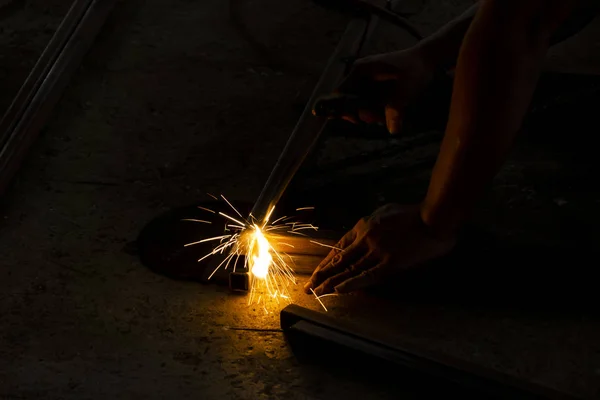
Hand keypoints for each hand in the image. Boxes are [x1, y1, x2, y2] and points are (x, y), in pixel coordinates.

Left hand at [304, 204, 456, 294]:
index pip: (340, 245)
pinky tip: (338, 289)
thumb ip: (373, 223)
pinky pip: (367, 275)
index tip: (318, 270)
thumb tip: (365, 231)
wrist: (433, 217)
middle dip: (322, 273)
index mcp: (364, 225)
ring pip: (349, 268)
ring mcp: (377, 251)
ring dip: (331, 281)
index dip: (328, 260)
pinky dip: (351, 282)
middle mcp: (365, 238)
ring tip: (316, 291)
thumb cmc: (412, 213)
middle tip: (308, 286)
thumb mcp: (385, 211)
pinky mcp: (390, 263)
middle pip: (340, 259)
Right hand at [335, 47, 435, 133]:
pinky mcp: (374, 84)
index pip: (341, 93)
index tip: (356, 120)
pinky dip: (375, 108)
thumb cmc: (415, 69)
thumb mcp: (406, 90)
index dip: (344, 108)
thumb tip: (392, 130)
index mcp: (360, 70)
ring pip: (360, 102)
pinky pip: (368, 100)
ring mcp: (366, 78)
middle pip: (350, 100)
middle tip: (377, 119)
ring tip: (384, 117)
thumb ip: (396, 109)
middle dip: (362, 113)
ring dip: (370, 112)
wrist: (427, 58)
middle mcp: (359, 74)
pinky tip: (386, 112)